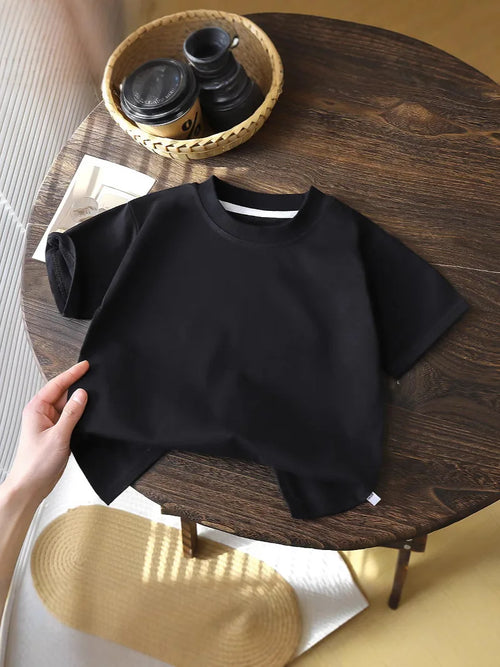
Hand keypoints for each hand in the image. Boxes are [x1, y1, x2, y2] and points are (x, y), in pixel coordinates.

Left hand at [6, 360, 88, 503]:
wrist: (31, 487)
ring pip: (68, 406)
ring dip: (80, 402)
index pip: (56, 385)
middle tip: (96, 377)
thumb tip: (82, 394)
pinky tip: (90, 413)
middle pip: (63, 393)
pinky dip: (81, 414)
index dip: (72, 374)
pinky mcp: (58, 433)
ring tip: (97, 394)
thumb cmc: (35, 464)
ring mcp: (50, 424)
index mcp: (36, 409)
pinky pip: (71, 418)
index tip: (86, 366)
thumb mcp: (58, 436)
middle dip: (78, 386)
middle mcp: (42, 414)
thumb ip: (71, 413)